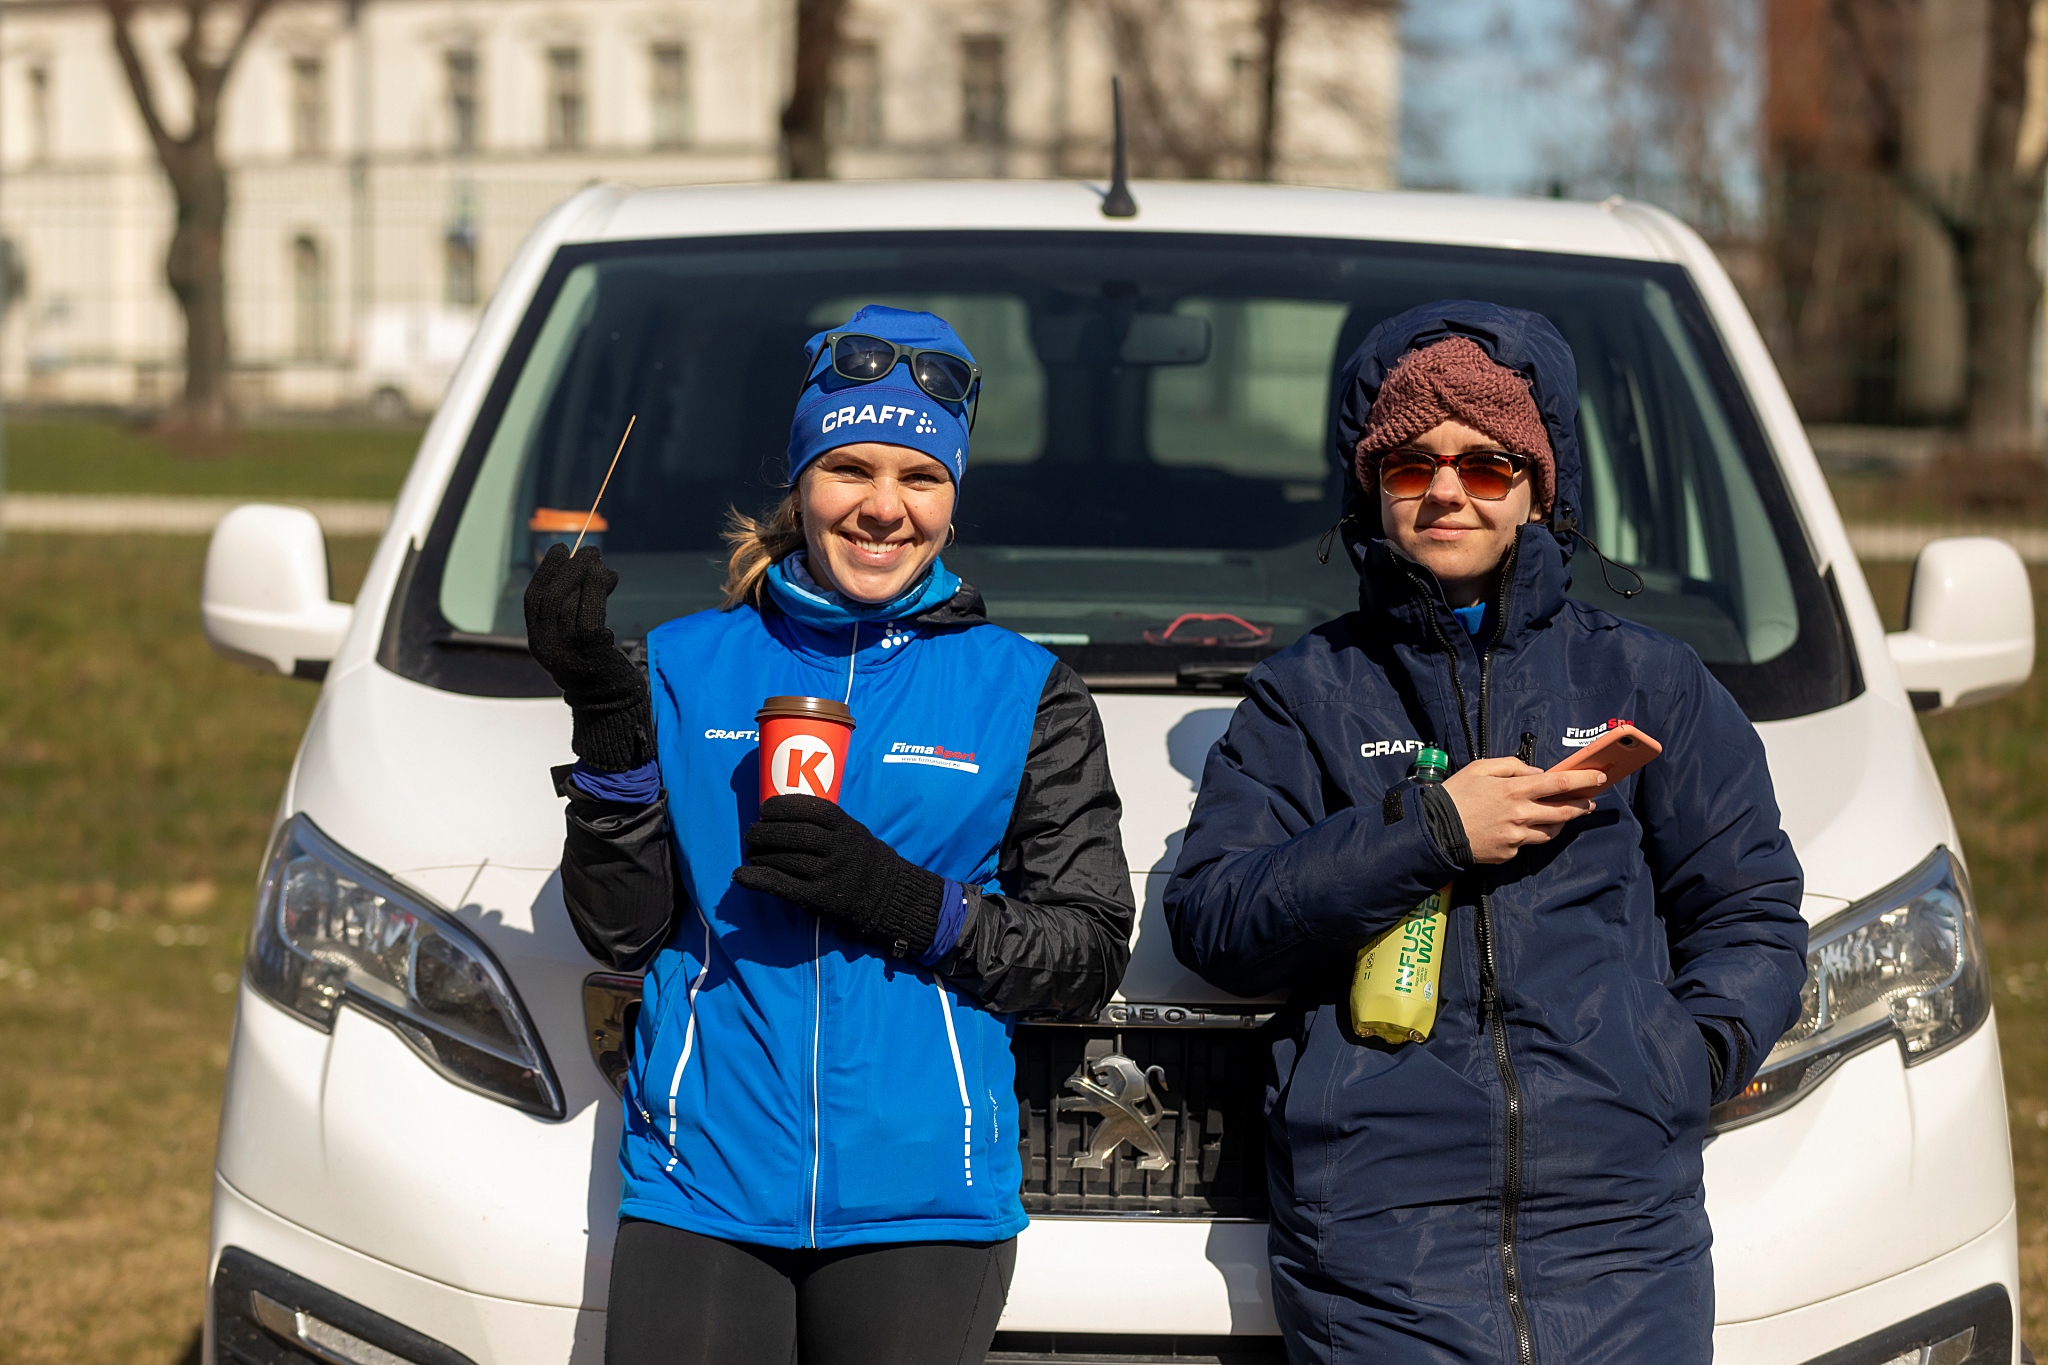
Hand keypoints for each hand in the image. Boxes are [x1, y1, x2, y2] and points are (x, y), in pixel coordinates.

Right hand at [523, 544, 650, 769]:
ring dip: (585, 574)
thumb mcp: (580, 641)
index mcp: (540, 642)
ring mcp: (565, 650)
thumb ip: (576, 612)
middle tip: (590, 551)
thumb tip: (588, 570)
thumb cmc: (601, 669)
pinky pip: (588, 612)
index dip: (546, 571)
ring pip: (565, 602)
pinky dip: (596, 589)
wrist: (614, 706)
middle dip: (568, 568)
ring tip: (602, 563)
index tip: (561, 550)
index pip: (534, 600)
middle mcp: (546, 646)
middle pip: (548, 597)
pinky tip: (607, 578)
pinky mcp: (589, 651)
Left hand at [734, 796, 943, 956]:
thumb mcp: (853, 832)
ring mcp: (829, 874)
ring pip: (784, 859)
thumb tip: (778, 815)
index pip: (811, 809)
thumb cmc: (862, 859)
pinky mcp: (819, 898)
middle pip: (793, 834)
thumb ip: (826, 823)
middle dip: (765, 832)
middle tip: (751, 833)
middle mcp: (839, 849)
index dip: (782, 806)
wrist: (887, 897)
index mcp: (848, 828)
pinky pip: (781, 885)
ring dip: (760, 855)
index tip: (764, 809)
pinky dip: (757, 879)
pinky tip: (741, 876)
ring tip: (752, 854)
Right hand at [1439, 758, 1605, 864]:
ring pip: (1551, 832)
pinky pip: (1527, 843)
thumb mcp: (1480, 768)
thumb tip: (1536, 772)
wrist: (1435, 830)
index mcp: (1514, 790)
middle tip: (1589, 802)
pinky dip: (1530, 834)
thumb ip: (1512, 766)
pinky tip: (1522, 828)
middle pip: (1563, 812)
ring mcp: (1516, 836)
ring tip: (1560, 816)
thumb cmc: (1456, 794)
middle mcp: (1520, 814)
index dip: (1583, 780)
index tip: (1598, 777)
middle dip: (1581, 806)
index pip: (1559, 783)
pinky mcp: (1509, 852)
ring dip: (1560, 823)